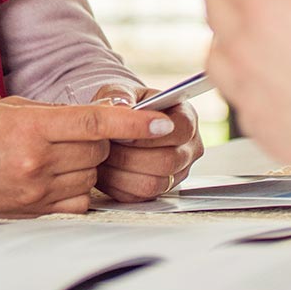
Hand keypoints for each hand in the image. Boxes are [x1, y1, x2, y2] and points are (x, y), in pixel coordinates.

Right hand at [0, 96, 173, 215]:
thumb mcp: (13, 108)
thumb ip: (57, 111)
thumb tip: (102, 115)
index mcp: (32, 126)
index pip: (95, 122)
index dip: (134, 123)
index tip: (162, 122)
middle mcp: (38, 160)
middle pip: (99, 149)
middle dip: (97, 140)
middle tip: (72, 135)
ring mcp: (38, 189)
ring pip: (92, 175)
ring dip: (86, 165)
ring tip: (56, 157)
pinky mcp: (38, 212)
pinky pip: (80, 201)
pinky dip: (78, 189)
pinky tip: (57, 178)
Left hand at [89, 84, 204, 201]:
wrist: (117, 125)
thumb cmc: (124, 106)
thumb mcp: (119, 92)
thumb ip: (120, 96)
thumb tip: (124, 106)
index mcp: (186, 119)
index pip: (180, 129)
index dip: (150, 132)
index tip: (123, 133)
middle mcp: (188, 148)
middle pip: (168, 161)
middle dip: (131, 155)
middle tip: (106, 147)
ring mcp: (177, 173)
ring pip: (153, 183)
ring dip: (122, 172)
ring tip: (102, 157)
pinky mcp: (160, 191)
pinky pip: (140, 197)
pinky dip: (117, 186)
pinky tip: (105, 170)